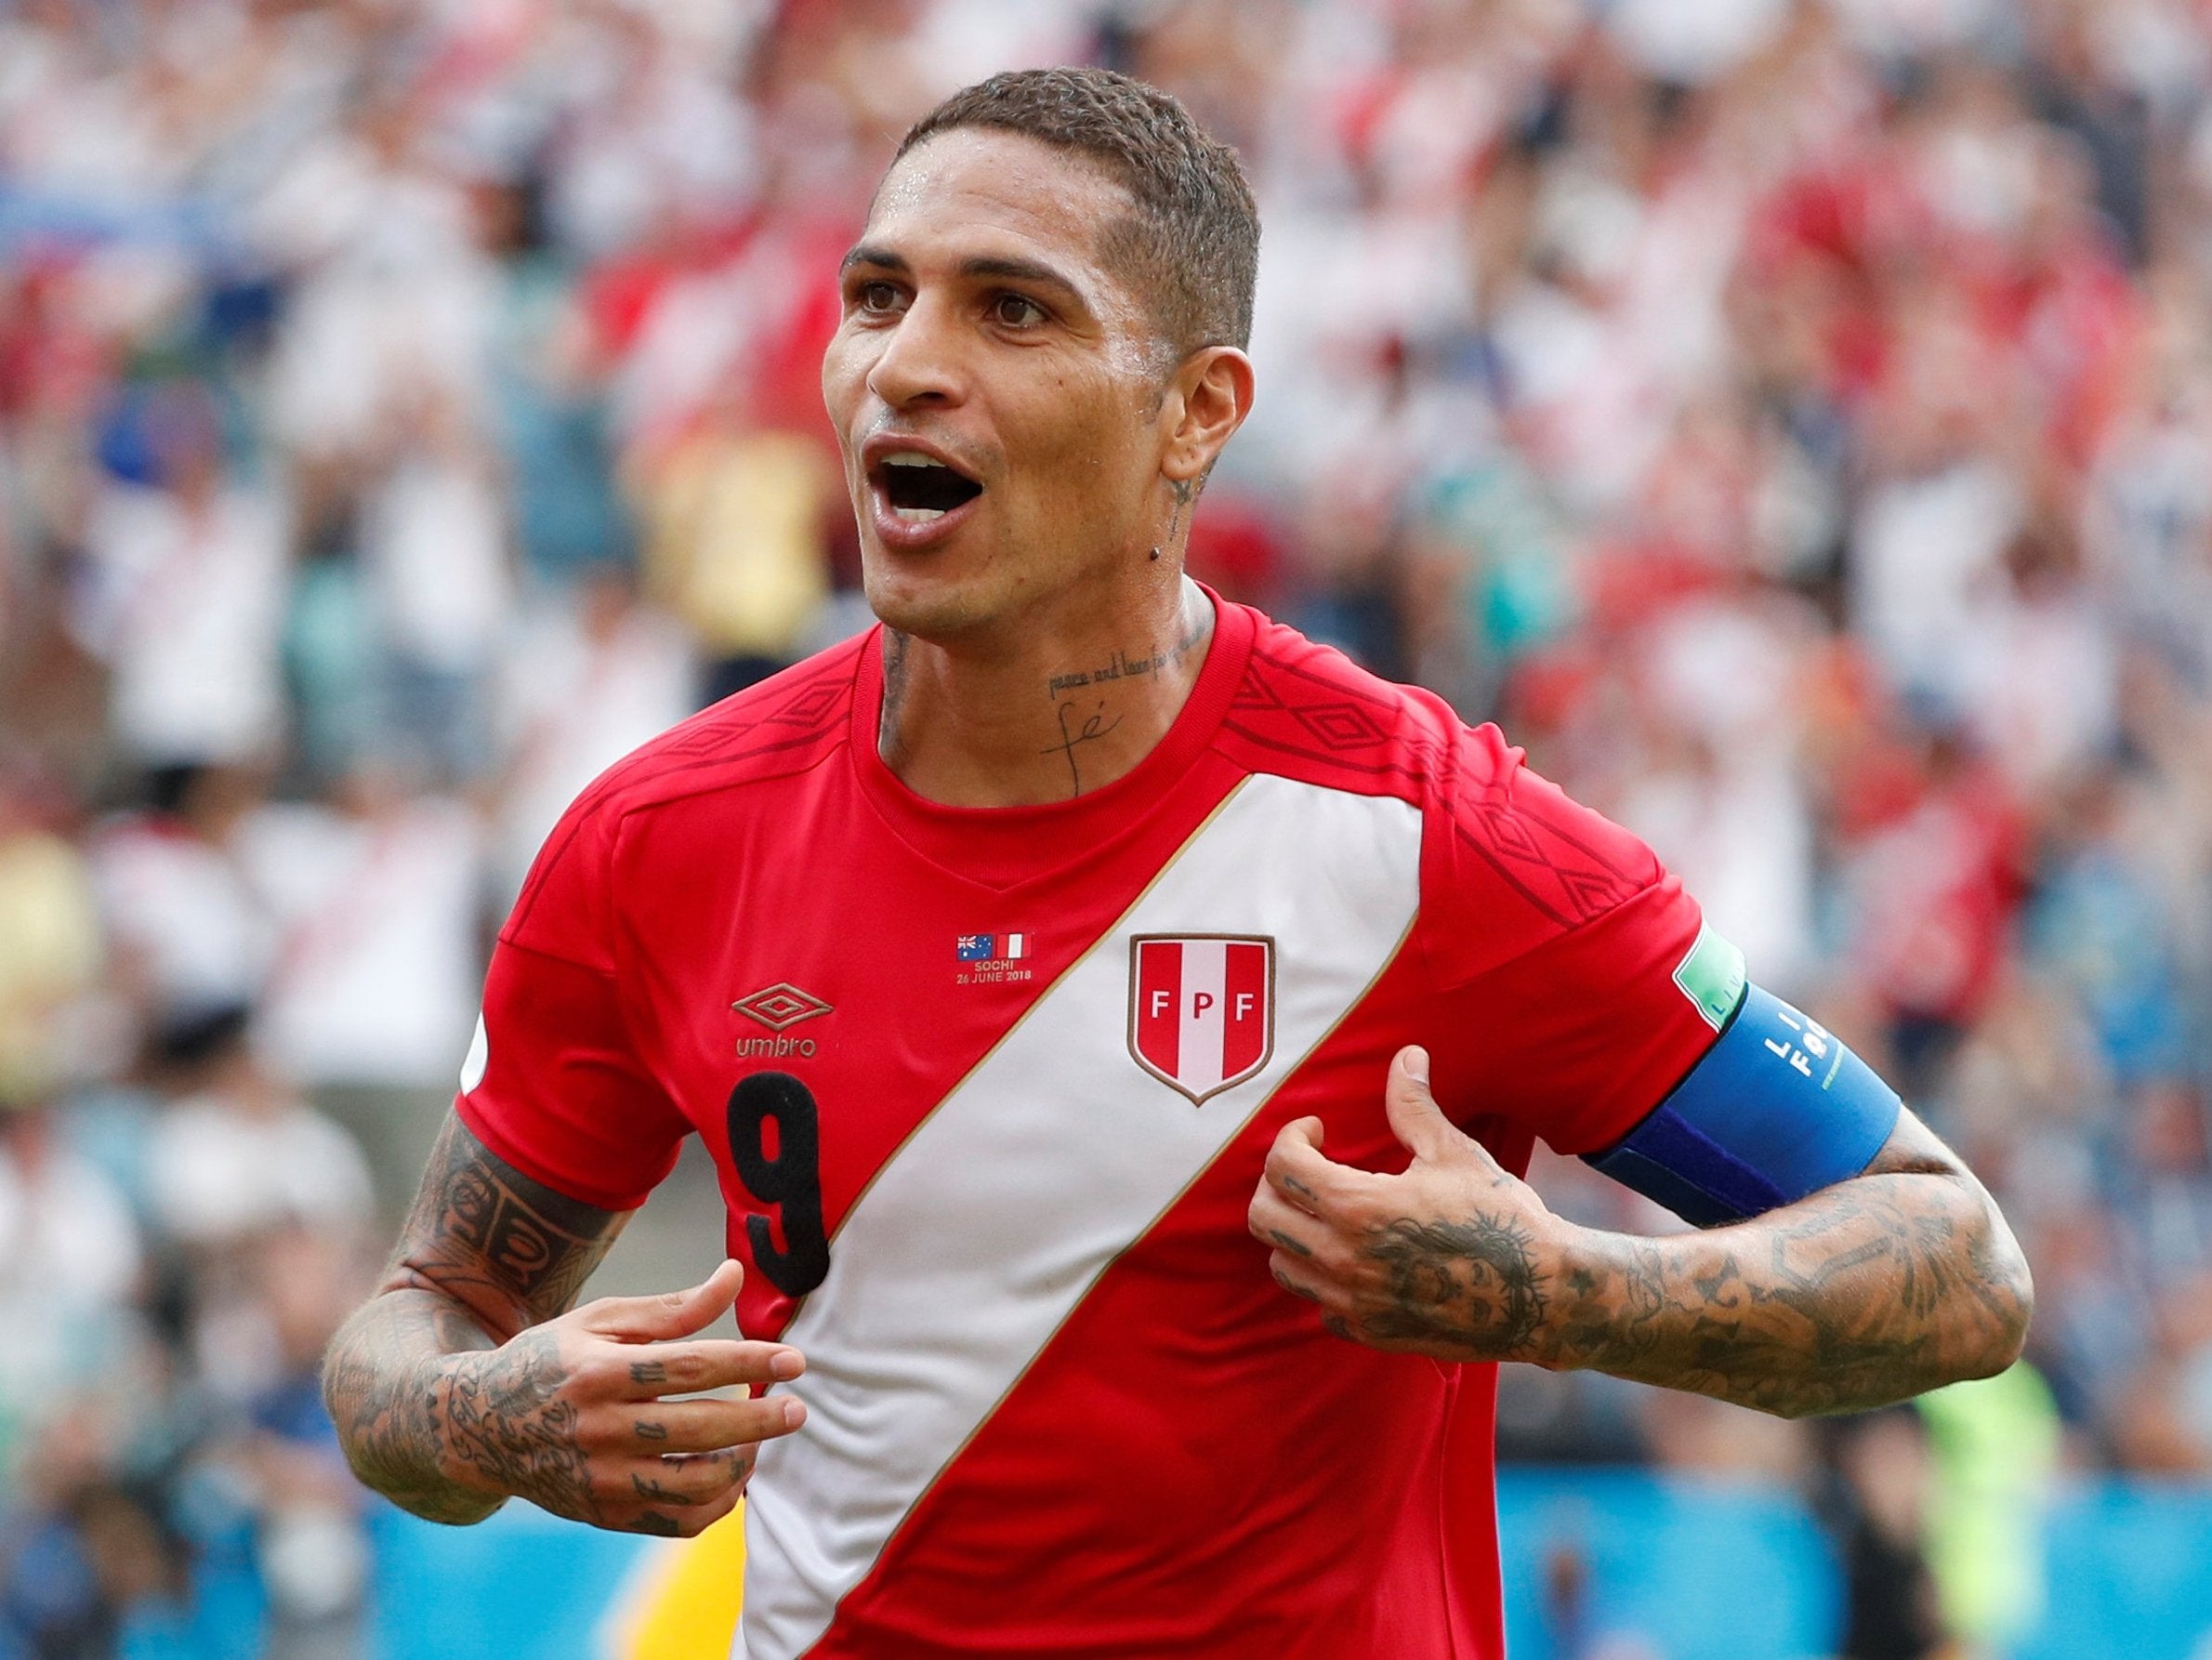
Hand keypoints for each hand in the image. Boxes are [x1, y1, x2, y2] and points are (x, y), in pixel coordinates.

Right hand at [436, 1260, 804, 1536]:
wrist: (476, 1426)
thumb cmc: (550, 1361)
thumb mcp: (600, 1320)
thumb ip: (673, 1308)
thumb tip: (735, 1278)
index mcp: (599, 1371)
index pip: (691, 1368)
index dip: (749, 1362)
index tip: (795, 1361)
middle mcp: (598, 1429)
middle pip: (698, 1428)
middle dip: (759, 1420)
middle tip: (796, 1410)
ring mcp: (599, 1478)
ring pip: (692, 1483)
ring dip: (741, 1464)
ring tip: (760, 1440)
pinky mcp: (602, 1513)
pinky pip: (676, 1520)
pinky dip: (716, 1503)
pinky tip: (732, 1475)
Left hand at [1248, 1046, 1565, 1361]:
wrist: (1541, 1296)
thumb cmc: (1501, 1217)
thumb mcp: (1453, 1152)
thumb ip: (1413, 1105)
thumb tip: (1406, 1056)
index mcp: (1360, 1208)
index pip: (1283, 1167)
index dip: (1292, 1137)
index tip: (1318, 1129)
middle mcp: (1345, 1259)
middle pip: (1264, 1218)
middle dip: (1276, 1184)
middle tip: (1310, 1169)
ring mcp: (1355, 1302)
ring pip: (1283, 1265)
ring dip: (1294, 1232)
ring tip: (1328, 1212)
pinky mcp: (1371, 1332)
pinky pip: (1320, 1306)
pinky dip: (1324, 1280)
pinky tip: (1355, 1258)